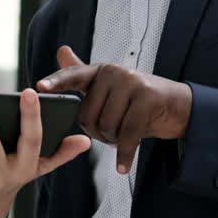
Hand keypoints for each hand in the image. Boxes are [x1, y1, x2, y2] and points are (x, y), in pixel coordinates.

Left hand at [37, 45, 190, 174]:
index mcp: (100, 71)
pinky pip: (128, 134)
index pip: (73, 75)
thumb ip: (84, 75)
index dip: (56, 82)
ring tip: (123, 136)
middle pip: (88, 114)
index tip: (39, 87)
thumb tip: (61, 50)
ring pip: (107, 125)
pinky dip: (125, 154)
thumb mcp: (110, 88)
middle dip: (97, 133)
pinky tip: (123, 166)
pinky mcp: (148, 98)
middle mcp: (114, 72)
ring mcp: (133, 83)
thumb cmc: (138, 101)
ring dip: (113, 141)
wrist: (179, 107)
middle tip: (111, 133)